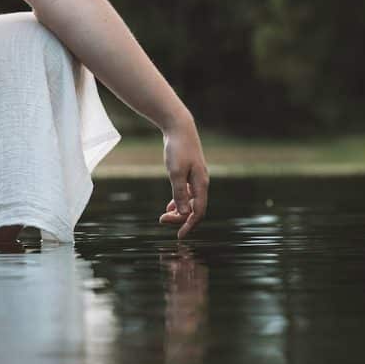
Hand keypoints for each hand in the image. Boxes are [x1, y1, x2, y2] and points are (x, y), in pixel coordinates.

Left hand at [158, 114, 209, 238]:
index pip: (198, 212)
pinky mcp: (191, 172)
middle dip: (180, 218)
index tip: (179, 236)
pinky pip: (188, 192)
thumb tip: (184, 214)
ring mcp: (197, 177)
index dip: (189, 225)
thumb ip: (179, 193)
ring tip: (164, 216)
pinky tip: (170, 205)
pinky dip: (179, 200)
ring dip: (179, 210)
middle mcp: (202, 182)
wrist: (180, 127)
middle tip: (162, 221)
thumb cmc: (177, 149)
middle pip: (194, 208)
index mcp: (201, 184)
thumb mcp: (175, 172)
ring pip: (191, 201)